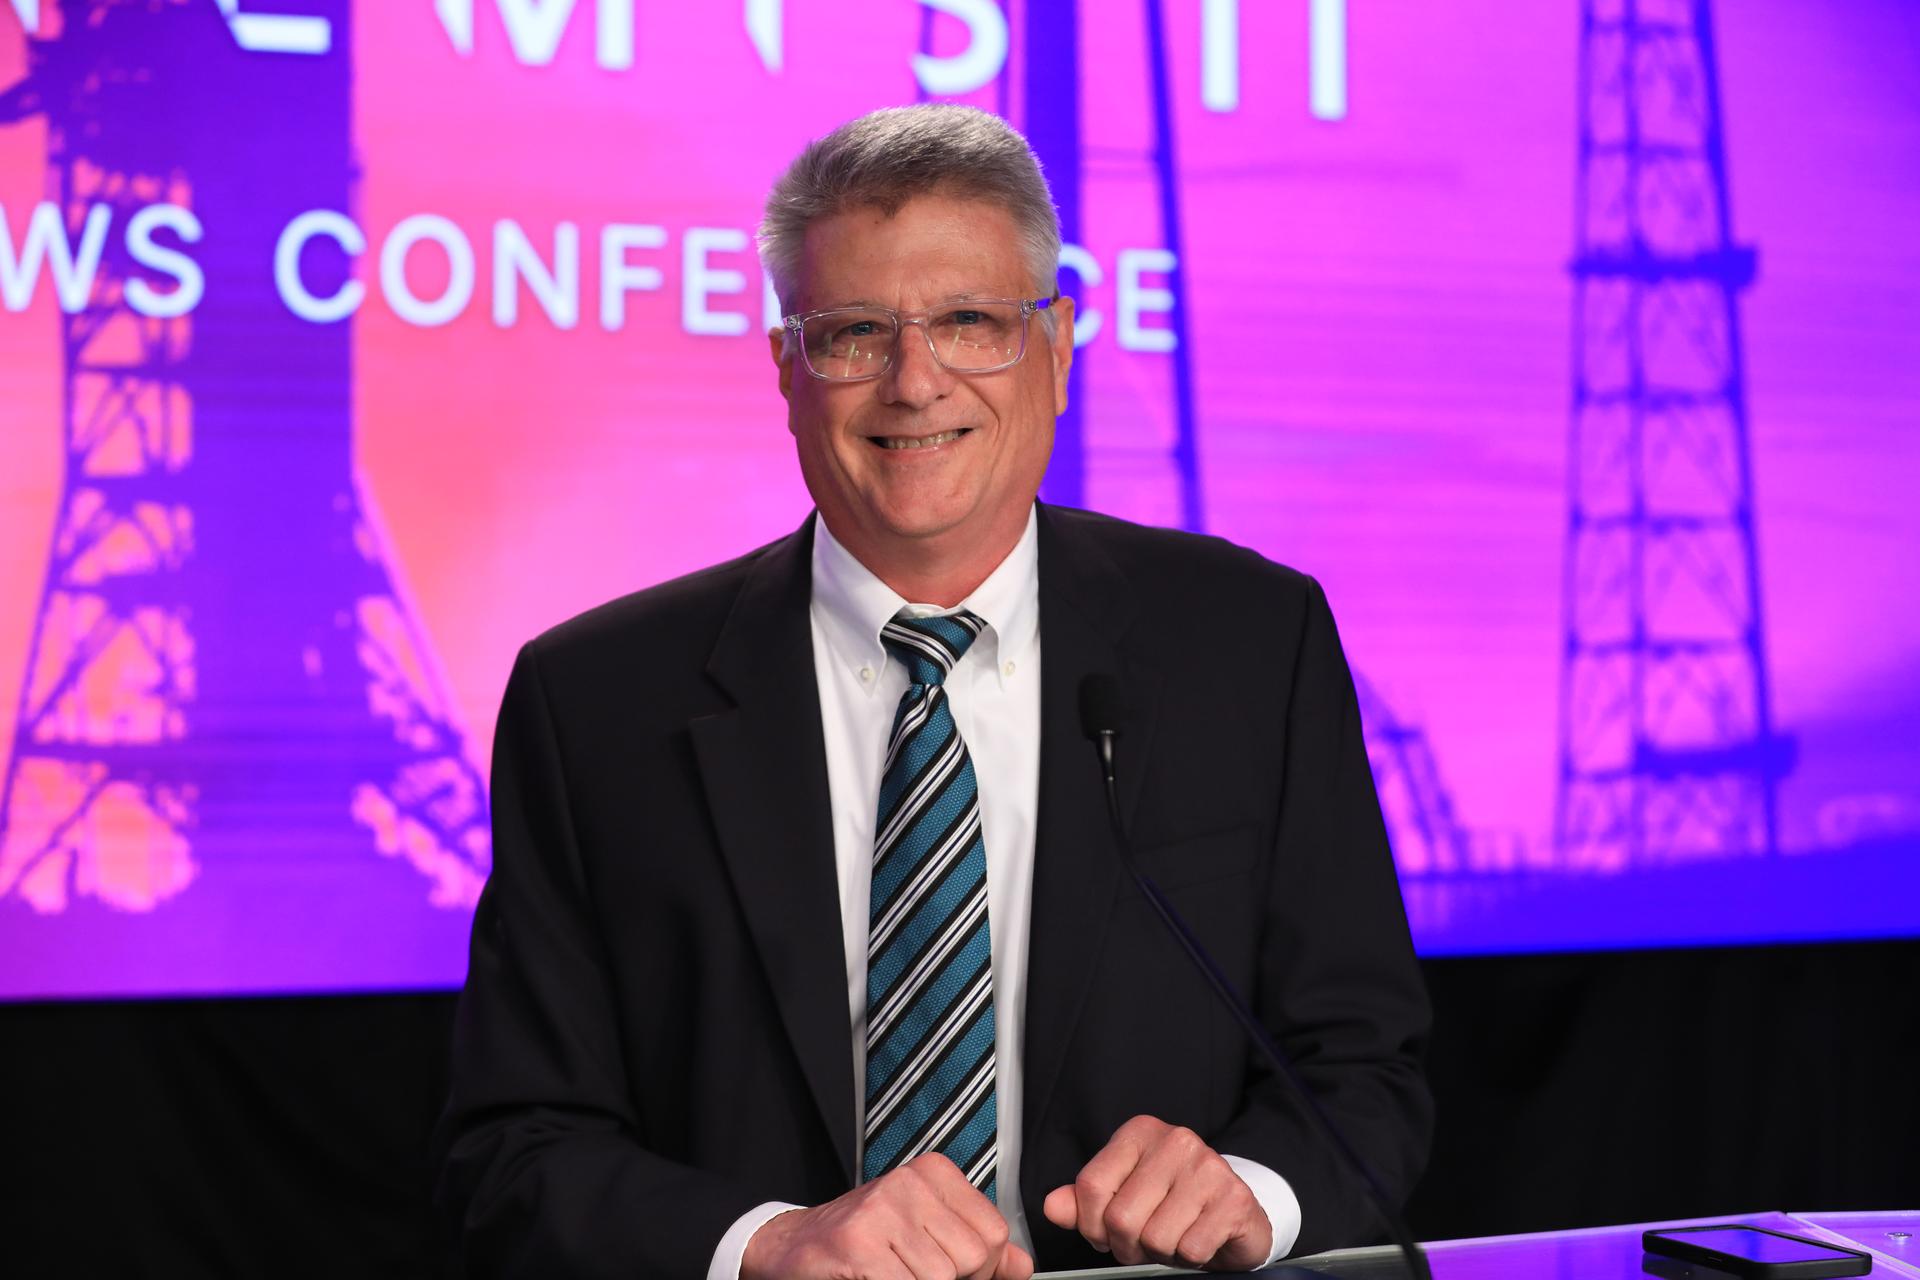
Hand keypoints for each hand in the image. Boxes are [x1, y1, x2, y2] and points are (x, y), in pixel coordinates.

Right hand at [741, 1152, 1033, 1279]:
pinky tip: (876, 1279)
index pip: (994, 1232)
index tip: (956, 1275)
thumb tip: (1022, 1266)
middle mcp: (909, 1182)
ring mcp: (882, 1209)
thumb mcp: (926, 1233)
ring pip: (942, 1277)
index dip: (983, 1270)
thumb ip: (978, 1248)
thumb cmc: (864, 1242)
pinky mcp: (859, 1243)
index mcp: (934, 1174)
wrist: (793, 1247)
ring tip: (895, 1275)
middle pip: (974, 1255)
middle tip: (918, 1277)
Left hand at [1042, 1115, 1271, 1270]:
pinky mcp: (1233, 1198)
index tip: (1104, 1233)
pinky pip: (1190, 1249)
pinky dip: (1189, 1257)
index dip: (1091, 1224)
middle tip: (1143, 1241)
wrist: (1235, 1213)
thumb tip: (1052, 1206)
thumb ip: (1084, 1201)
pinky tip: (1197, 1238)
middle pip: (1120, 1217)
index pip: (1090, 1185)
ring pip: (1154, 1237)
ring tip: (1173, 1236)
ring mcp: (1207, 1167)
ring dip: (1160, 1252)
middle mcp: (1175, 1141)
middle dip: (1127, 1244)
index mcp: (1139, 1133)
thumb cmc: (1174, 1204)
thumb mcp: (1123, 1196)